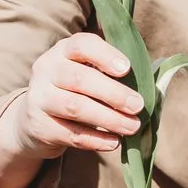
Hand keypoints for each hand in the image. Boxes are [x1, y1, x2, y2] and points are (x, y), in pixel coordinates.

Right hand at [0, 33, 143, 187]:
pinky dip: (96, 140)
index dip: (105, 55)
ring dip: (109, 119)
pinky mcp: (39, 126)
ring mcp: (39, 98)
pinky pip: (70, 134)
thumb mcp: (90, 74)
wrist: (36, 119)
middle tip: (138, 106)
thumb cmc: (77, 91)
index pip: (81, 45)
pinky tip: (114, 142)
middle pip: (79, 79)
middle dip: (113, 93)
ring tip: (132, 127)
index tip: (127, 69)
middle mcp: (46, 70)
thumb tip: (152, 86)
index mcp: (63, 51)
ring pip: (74, 107)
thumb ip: (115, 74)